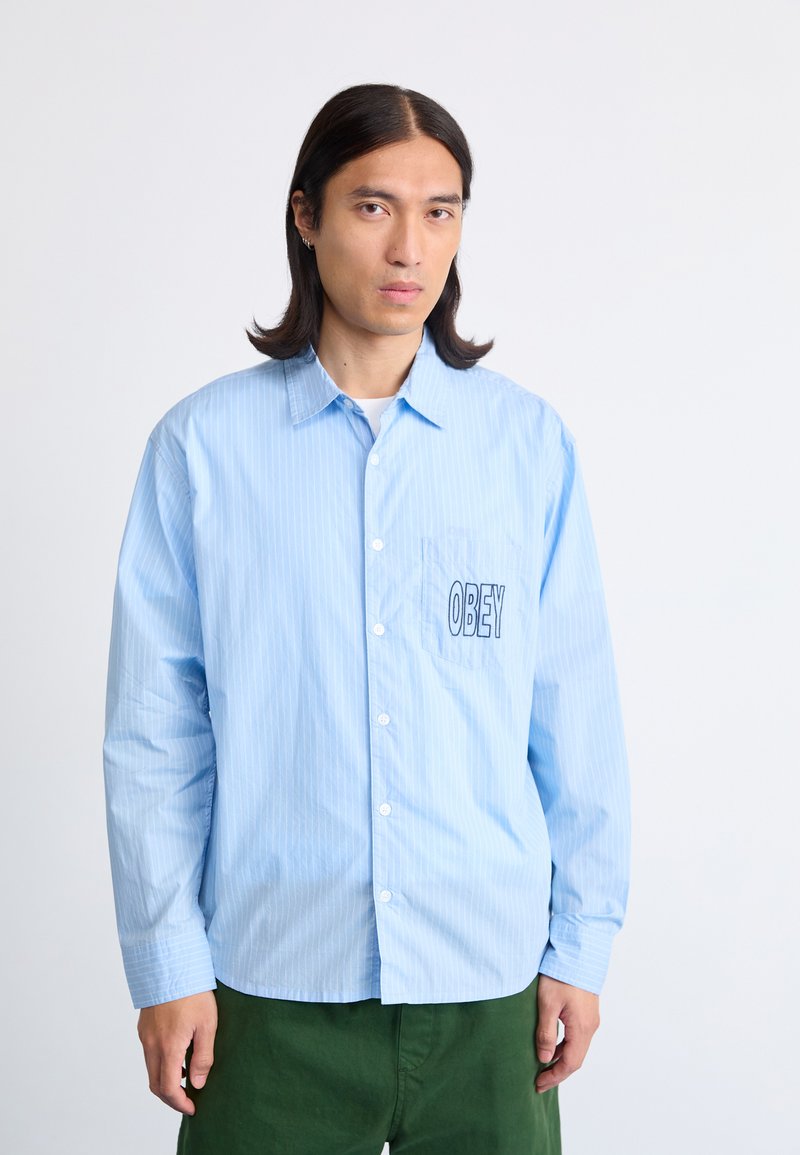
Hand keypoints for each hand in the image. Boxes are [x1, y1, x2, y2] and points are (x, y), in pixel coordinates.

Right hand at [137, 990, 217, 1114]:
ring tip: (186, 1078)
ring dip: (165, 1080)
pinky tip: (178, 1056)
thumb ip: (203, 1056)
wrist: (171, 962)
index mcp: (168, 1046)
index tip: (192, 1107)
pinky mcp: (144, 1026)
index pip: (168, 1088)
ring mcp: (145, 1034)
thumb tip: (197, 1083)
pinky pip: (149, 1053)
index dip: (179, 1103)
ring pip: (151, 1068)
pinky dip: (160, 1064)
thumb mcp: (207, 1023)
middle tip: (188, 1100)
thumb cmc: (193, 991)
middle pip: (155, 1083)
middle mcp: (151, 1043)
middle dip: (171, 1097)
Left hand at [535, 975, 599, 1092]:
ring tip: (543, 1066)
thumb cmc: (561, 975)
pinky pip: (578, 1036)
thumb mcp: (547, 1004)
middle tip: (540, 1081)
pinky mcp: (587, 1011)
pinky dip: (566, 1046)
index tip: (539, 1085)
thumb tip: (545, 1059)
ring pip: (577, 1048)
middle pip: (576, 1059)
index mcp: (581, 1028)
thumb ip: (546, 1033)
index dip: (554, 1077)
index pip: (570, 1063)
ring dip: (562, 1059)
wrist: (578, 951)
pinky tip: (553, 1045)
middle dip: (558, 1072)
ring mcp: (591, 1019)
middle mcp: (590, 1026)